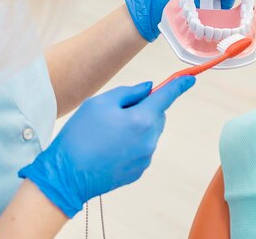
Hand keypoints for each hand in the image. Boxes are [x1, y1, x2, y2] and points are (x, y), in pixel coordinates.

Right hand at [18, 76, 194, 217]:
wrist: (65, 176)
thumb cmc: (80, 135)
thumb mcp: (100, 103)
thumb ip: (129, 92)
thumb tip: (149, 89)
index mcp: (142, 119)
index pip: (167, 96)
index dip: (179, 85)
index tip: (189, 79)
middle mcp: (150, 139)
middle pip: (157, 115)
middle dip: (143, 109)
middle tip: (116, 113)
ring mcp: (146, 157)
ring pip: (149, 132)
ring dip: (137, 127)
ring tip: (108, 134)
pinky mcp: (139, 170)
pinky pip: (142, 149)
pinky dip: (131, 144)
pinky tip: (109, 148)